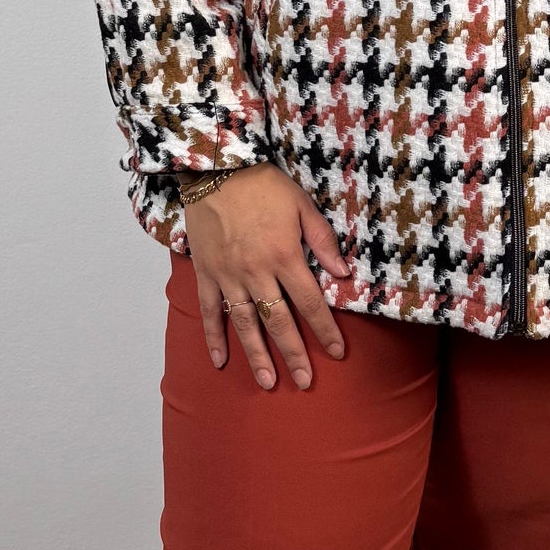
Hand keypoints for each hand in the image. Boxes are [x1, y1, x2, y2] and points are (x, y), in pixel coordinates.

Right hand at [184, 165, 350, 389]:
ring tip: (268, 382)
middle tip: (305, 382)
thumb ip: (322, 241)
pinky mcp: (206, 273)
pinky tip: (221, 360)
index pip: (310, 303)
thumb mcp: (302, 205)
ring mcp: (228, 276)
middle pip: (279, 322)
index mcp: (285, 257)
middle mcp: (257, 273)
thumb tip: (343, 273)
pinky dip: (214, 337)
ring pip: (246, 323)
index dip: (325, 330)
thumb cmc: (263, 185)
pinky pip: (210, 311)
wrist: (216, 168)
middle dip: (294, 354)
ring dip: (257, 355)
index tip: (336, 353)